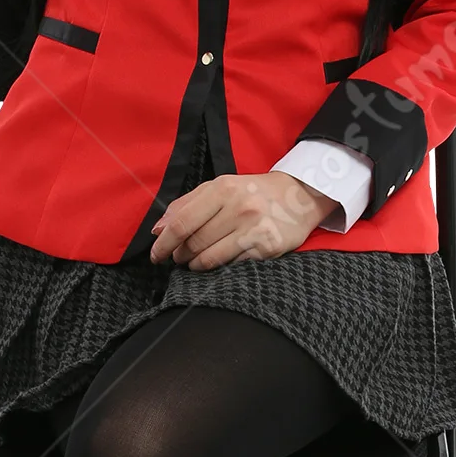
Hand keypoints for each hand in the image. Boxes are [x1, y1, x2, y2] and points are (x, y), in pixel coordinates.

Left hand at [149, 171, 341, 269]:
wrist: (299, 196)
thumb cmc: (252, 192)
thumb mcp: (219, 188)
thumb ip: (186, 205)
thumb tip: (158, 230)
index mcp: (223, 188)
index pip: (182, 222)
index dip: (164, 243)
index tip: (156, 254)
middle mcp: (239, 207)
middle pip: (194, 243)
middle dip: (180, 255)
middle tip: (178, 257)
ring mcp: (254, 228)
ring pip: (210, 258)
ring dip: (196, 265)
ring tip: (195, 262)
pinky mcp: (268, 247)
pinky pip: (231, 265)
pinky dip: (218, 268)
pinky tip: (218, 262)